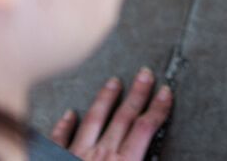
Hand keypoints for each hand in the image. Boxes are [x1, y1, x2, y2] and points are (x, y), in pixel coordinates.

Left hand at [50, 68, 172, 159]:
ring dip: (106, 99)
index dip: (157, 109)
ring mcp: (76, 156)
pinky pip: (60, 138)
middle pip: (123, 118)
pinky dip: (66, 124)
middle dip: (137, 94)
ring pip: (94, 120)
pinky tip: (70, 114)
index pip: (145, 129)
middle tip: (145, 74)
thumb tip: (160, 160)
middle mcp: (101, 155)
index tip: (165, 92)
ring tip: (114, 82)